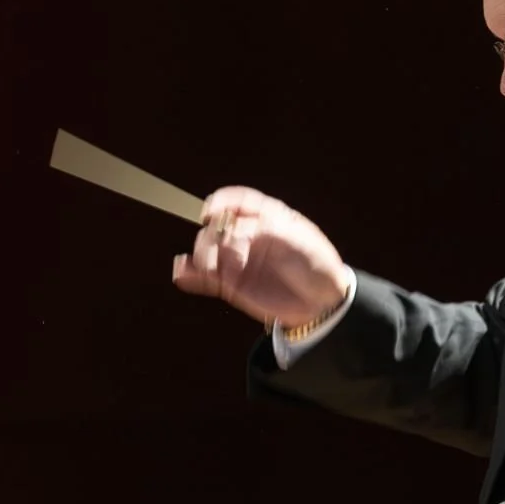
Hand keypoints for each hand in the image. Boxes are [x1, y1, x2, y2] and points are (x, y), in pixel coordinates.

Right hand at [173, 188, 347, 327]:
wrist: (322, 302)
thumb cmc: (315, 264)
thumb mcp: (294, 239)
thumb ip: (261, 230)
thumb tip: (229, 233)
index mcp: (266, 216)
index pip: (238, 201)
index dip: (222, 201)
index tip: (209, 211)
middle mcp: (249, 234)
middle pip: (218, 225)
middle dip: (214, 236)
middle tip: (225, 254)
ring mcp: (238, 258)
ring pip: (208, 249)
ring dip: (202, 256)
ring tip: (208, 270)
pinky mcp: (232, 283)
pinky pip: (205, 276)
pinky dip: (191, 274)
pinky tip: (182, 273)